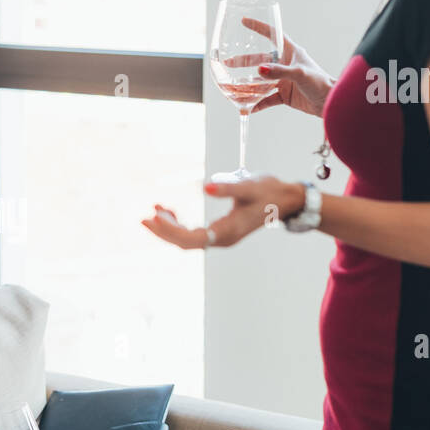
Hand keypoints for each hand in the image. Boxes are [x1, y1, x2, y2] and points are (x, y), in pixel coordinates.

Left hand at [141, 178, 306, 249]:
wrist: (287, 200)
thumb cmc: (269, 192)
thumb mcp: (248, 186)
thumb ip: (227, 188)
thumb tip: (205, 187)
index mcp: (227, 232)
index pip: (191, 238)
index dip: (170, 230)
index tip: (153, 218)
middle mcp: (222, 239)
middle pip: (185, 242)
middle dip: (163, 231)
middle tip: (143, 217)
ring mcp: (220, 237)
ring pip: (187, 239)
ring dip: (169, 227)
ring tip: (154, 209)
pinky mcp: (220, 232)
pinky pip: (193, 234)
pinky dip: (178, 224)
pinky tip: (169, 211)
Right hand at [240, 17, 333, 117]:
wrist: (330, 102)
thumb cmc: (320, 82)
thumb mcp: (299, 74)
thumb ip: (279, 72)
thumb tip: (259, 70)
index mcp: (290, 52)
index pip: (272, 34)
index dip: (258, 27)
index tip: (244, 21)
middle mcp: (285, 64)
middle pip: (260, 60)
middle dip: (243, 62)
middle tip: (227, 63)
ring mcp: (283, 80)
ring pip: (260, 81)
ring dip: (247, 85)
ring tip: (232, 88)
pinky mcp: (284, 95)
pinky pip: (266, 99)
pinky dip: (256, 103)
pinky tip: (246, 108)